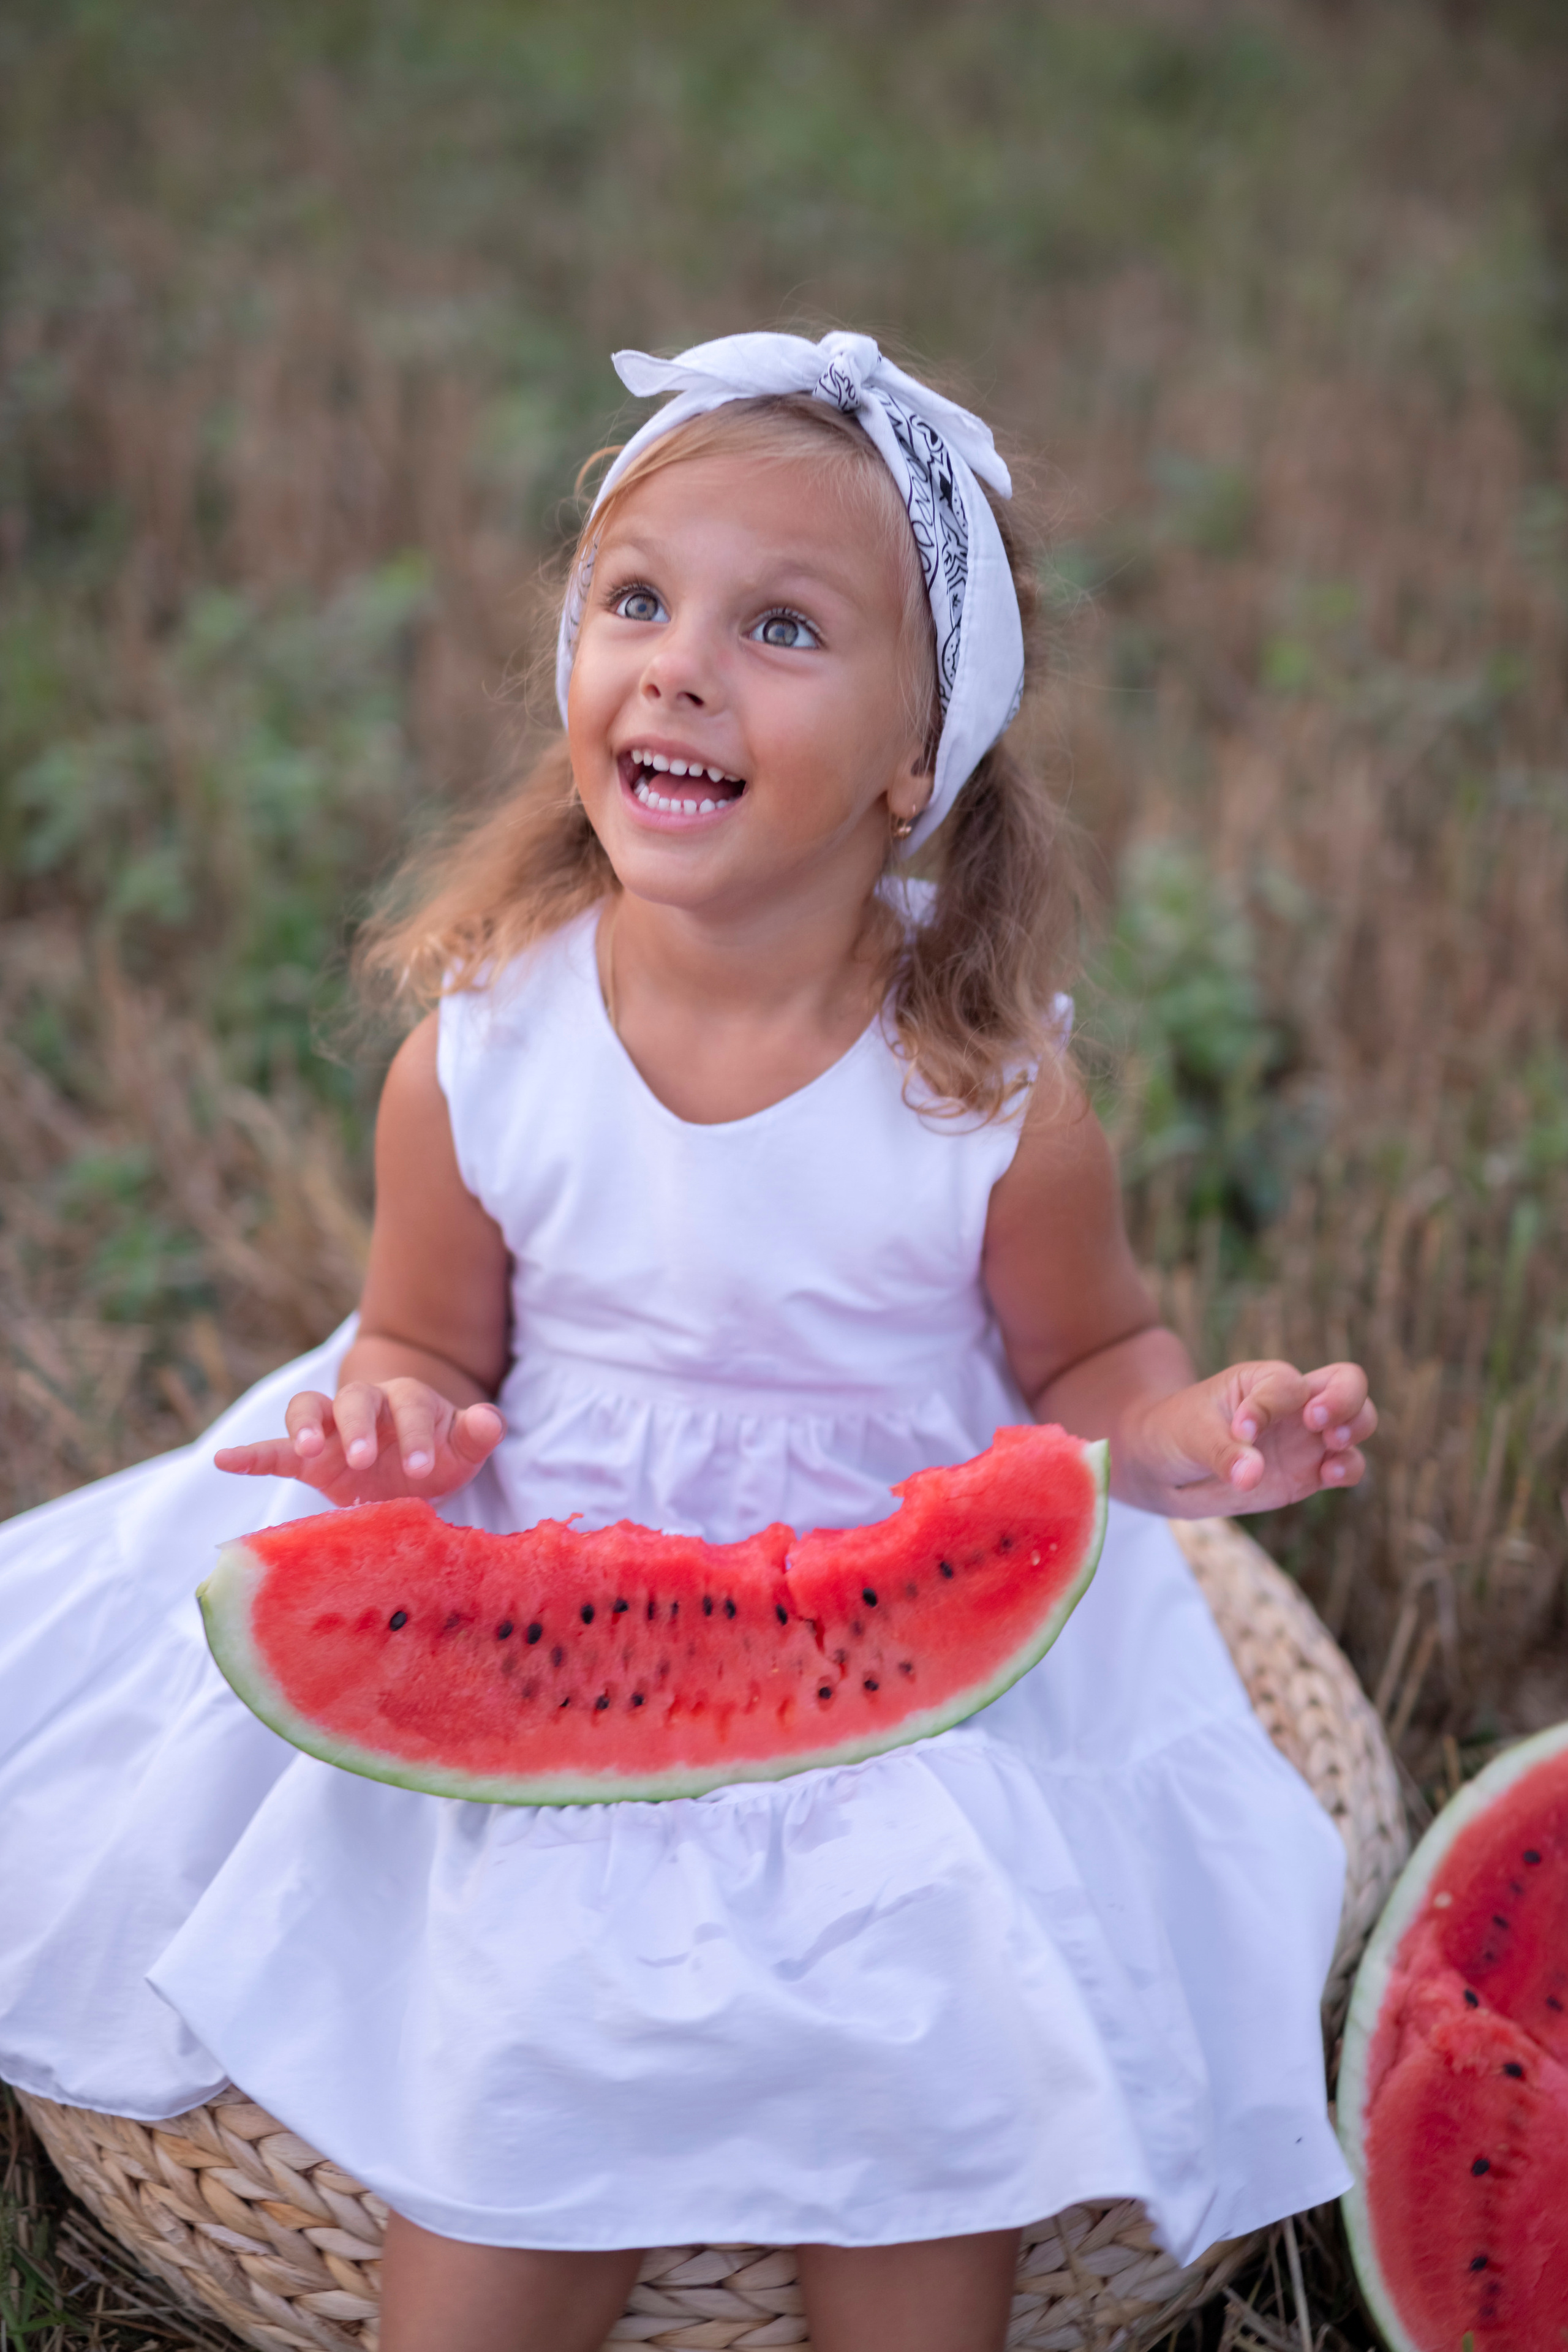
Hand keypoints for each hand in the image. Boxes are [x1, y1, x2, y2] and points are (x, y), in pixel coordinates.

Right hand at [214, 1380, 505, 1506]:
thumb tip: (491, 1418)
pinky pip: (272, 1450)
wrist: (409, 1465)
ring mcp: (331, 1429)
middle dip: (358, 1425)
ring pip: (310, 1409)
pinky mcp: (306, 1456)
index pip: (411, 1407)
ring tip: (303, 1449)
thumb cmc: (438, 1453)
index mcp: (409, 1402)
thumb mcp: (463, 1449)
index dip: (416, 1434)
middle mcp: (366, 1406)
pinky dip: (249, 1454)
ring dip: (304, 1425)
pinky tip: (223, 1460)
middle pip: (355, 1400)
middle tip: (362, 1458)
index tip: (421, 1469)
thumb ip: (477, 1434)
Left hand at [1129, 1359, 1375, 1518]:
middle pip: (1348, 1383)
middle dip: (1346, 1399)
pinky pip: (1348, 1465)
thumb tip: (1251, 1476)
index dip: (1269, 1407)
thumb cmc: (1177, 1434)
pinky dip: (1350, 1468)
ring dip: (1356, 1429)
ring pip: (1359, 1421)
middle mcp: (1294, 1405)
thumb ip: (1223, 1454)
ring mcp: (1307, 1438)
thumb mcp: (1192, 1436)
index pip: (1287, 1384)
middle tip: (1318, 1421)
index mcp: (1264, 1382)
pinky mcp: (1311, 1472)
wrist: (1169, 1469)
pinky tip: (1331, 1474)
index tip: (1241, 1430)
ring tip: (1332, 1447)